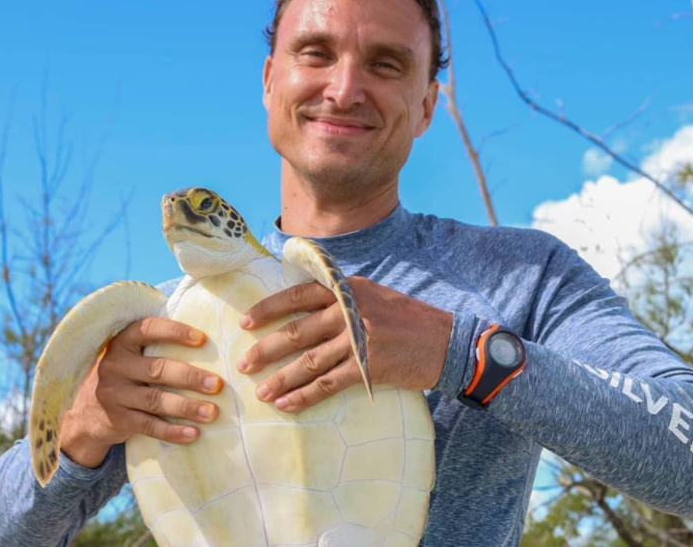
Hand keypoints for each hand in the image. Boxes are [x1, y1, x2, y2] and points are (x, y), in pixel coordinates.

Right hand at [59, 317, 223, 468]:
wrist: (87, 412)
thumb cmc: (127, 375)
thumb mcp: (133, 355)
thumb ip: (158, 346)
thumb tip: (209, 342)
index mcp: (122, 342)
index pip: (148, 329)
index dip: (175, 332)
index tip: (202, 339)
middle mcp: (115, 365)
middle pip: (157, 370)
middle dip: (191, 377)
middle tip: (218, 384)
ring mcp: (113, 393)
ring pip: (155, 401)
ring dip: (187, 407)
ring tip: (212, 412)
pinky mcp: (117, 419)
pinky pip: (148, 426)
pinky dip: (172, 432)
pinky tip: (194, 434)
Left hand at [237, 277, 451, 412]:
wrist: (448, 341)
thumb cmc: (409, 319)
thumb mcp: (374, 296)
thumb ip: (342, 300)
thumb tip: (303, 311)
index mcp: (348, 289)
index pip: (299, 294)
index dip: (269, 308)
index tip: (246, 321)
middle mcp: (351, 311)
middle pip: (298, 330)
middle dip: (267, 349)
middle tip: (245, 364)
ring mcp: (360, 339)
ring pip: (309, 361)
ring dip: (281, 378)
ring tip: (261, 391)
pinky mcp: (368, 367)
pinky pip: (327, 384)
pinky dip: (304, 396)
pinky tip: (287, 404)